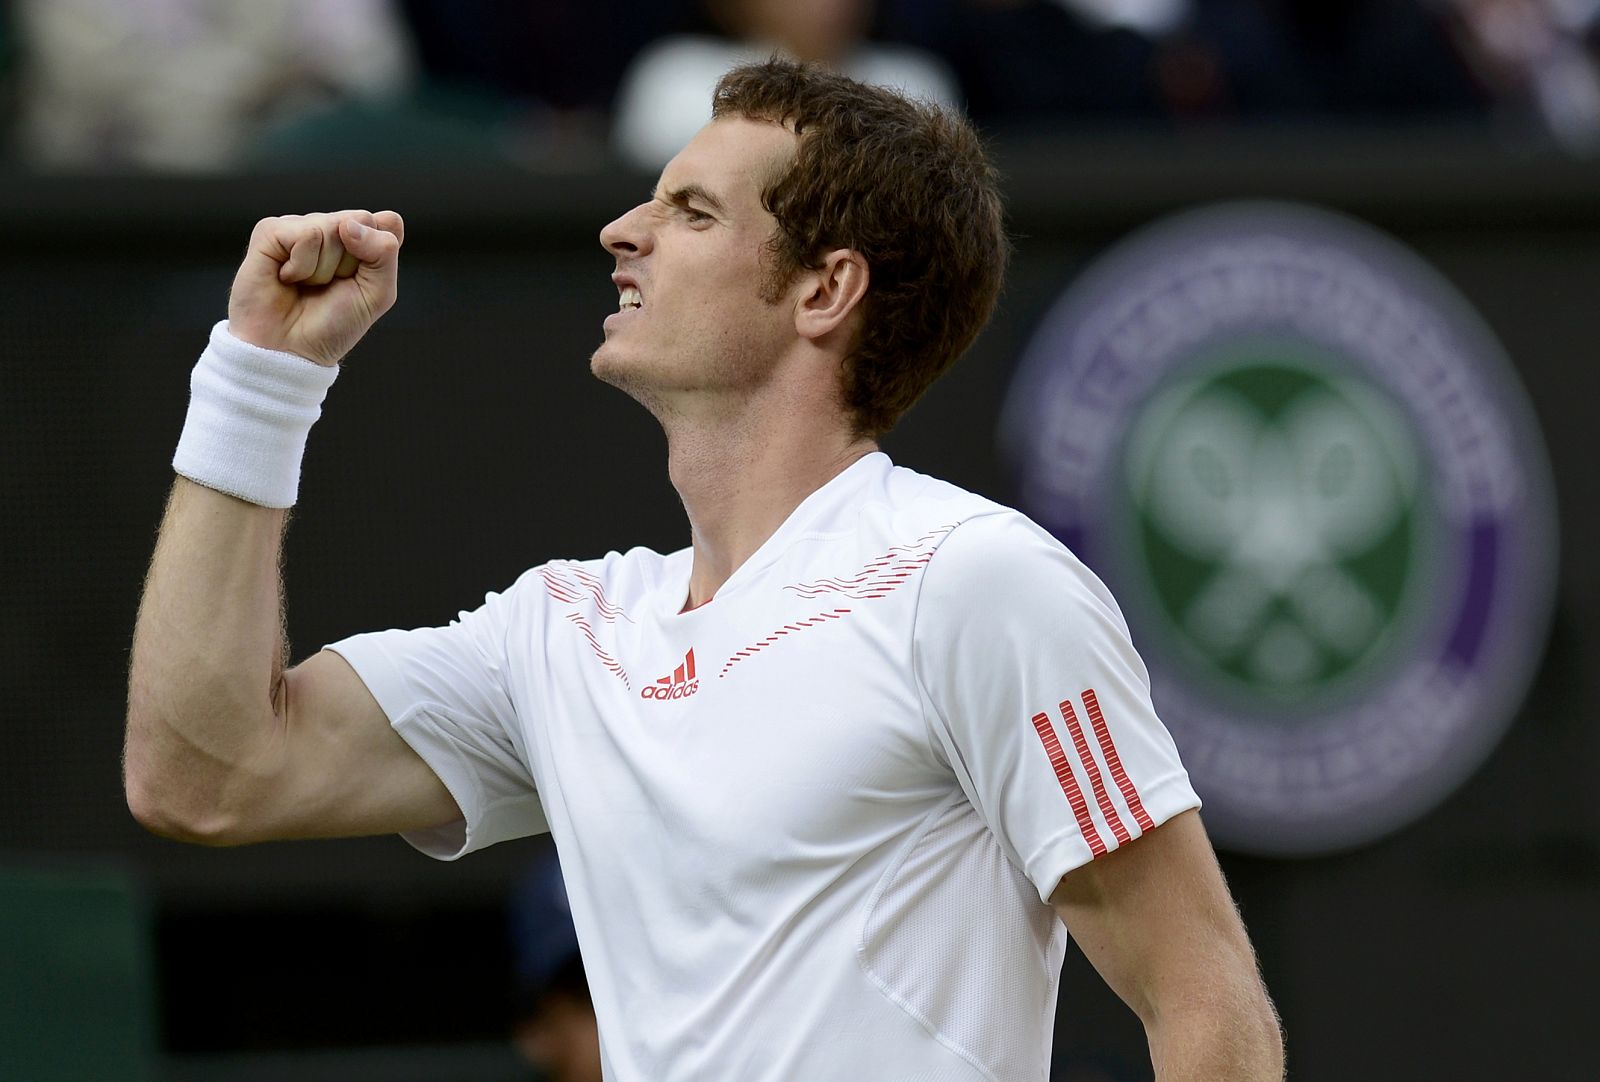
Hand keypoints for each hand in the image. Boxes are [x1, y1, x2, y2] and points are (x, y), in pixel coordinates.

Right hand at [227, 210, 404, 366]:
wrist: (290, 349)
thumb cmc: (331, 325)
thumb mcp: (377, 294)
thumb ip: (383, 253)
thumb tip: (349, 224)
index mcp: (359, 241)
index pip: (388, 222)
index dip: (380, 253)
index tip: (361, 281)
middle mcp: (330, 228)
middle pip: (360, 219)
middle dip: (351, 262)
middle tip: (331, 285)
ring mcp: (299, 227)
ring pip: (333, 226)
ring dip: (324, 269)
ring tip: (306, 284)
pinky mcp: (271, 231)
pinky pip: (305, 234)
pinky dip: (301, 266)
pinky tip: (287, 278)